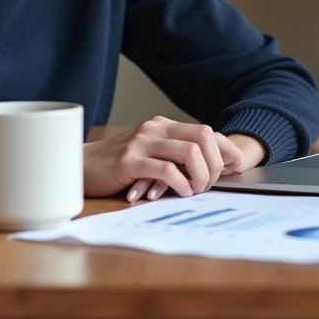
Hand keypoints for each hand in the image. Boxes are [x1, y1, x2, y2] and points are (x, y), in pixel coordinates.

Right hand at [122, 132, 267, 203]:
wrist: (80, 166)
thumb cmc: (116, 165)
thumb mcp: (148, 153)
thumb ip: (173, 155)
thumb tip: (210, 168)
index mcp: (162, 125)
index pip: (206, 130)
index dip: (227, 148)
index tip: (238, 166)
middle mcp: (155, 128)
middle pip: (204, 137)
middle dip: (216, 163)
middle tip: (208, 184)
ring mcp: (142, 142)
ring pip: (190, 152)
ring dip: (201, 175)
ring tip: (195, 190)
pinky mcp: (130, 161)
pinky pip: (166, 169)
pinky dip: (180, 183)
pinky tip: (180, 192)